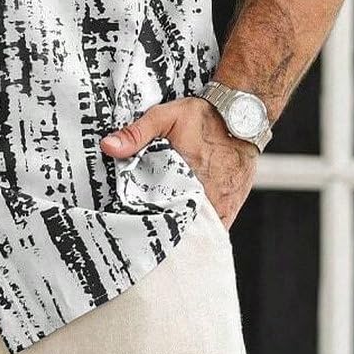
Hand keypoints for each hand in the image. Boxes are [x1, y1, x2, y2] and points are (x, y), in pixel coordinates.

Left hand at [101, 96, 257, 228]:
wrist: (244, 114)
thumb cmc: (205, 116)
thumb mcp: (165, 117)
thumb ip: (136, 134)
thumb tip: (108, 146)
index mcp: (188, 178)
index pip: (166, 214)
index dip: (152, 224)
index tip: (139, 228)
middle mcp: (209, 196)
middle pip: (183, 228)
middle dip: (167, 233)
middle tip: (151, 236)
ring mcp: (224, 203)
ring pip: (201, 231)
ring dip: (186, 235)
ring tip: (169, 239)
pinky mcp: (234, 204)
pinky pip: (218, 228)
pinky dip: (204, 232)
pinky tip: (190, 234)